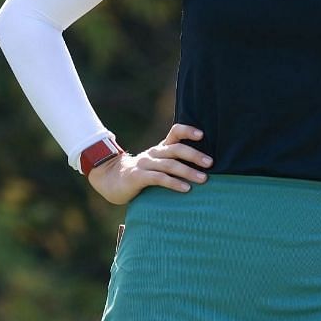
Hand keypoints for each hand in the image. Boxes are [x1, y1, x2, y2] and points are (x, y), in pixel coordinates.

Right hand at [87, 124, 213, 204]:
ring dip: (188, 171)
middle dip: (195, 155)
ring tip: (203, 178)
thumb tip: (206, 166)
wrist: (110, 180)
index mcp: (161, 148)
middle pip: (176, 149)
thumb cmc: (142, 174)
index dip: (187, 131)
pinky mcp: (138, 177)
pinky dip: (174, 183)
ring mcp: (145, 164)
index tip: (202, 135)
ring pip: (170, 165)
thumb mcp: (159, 164)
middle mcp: (154, 153)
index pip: (175, 132)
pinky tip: (186, 189)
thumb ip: (176, 162)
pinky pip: (159, 178)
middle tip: (211, 163)